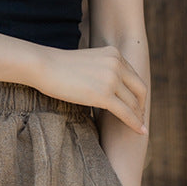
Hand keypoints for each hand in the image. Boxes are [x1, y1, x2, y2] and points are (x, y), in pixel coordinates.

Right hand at [33, 45, 147, 134]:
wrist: (45, 67)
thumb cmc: (59, 69)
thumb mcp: (87, 64)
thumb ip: (100, 71)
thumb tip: (101, 87)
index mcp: (114, 54)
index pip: (134, 77)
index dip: (138, 94)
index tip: (137, 106)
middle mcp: (117, 64)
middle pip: (139, 89)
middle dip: (141, 106)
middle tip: (140, 119)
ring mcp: (112, 78)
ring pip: (133, 103)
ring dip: (138, 117)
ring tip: (140, 128)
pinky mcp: (104, 94)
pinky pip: (125, 112)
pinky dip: (134, 123)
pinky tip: (139, 131)